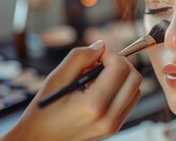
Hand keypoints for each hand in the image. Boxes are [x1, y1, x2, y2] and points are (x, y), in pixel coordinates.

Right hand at [0, 40, 142, 140]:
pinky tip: (99, 89)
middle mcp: (108, 118)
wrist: (39, 139)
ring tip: (96, 77)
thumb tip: (102, 45)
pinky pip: (130, 100)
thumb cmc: (44, 110)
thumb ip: (80, 58)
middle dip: (120, 63)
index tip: (96, 55)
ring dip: (121, 76)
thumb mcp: (56, 79)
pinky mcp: (115, 127)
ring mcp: (114, 125)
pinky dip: (121, 88)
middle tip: (98, 63)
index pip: (120, 68)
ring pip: (136, 88)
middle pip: (134, 78)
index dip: (110, 54)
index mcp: (93, 105)